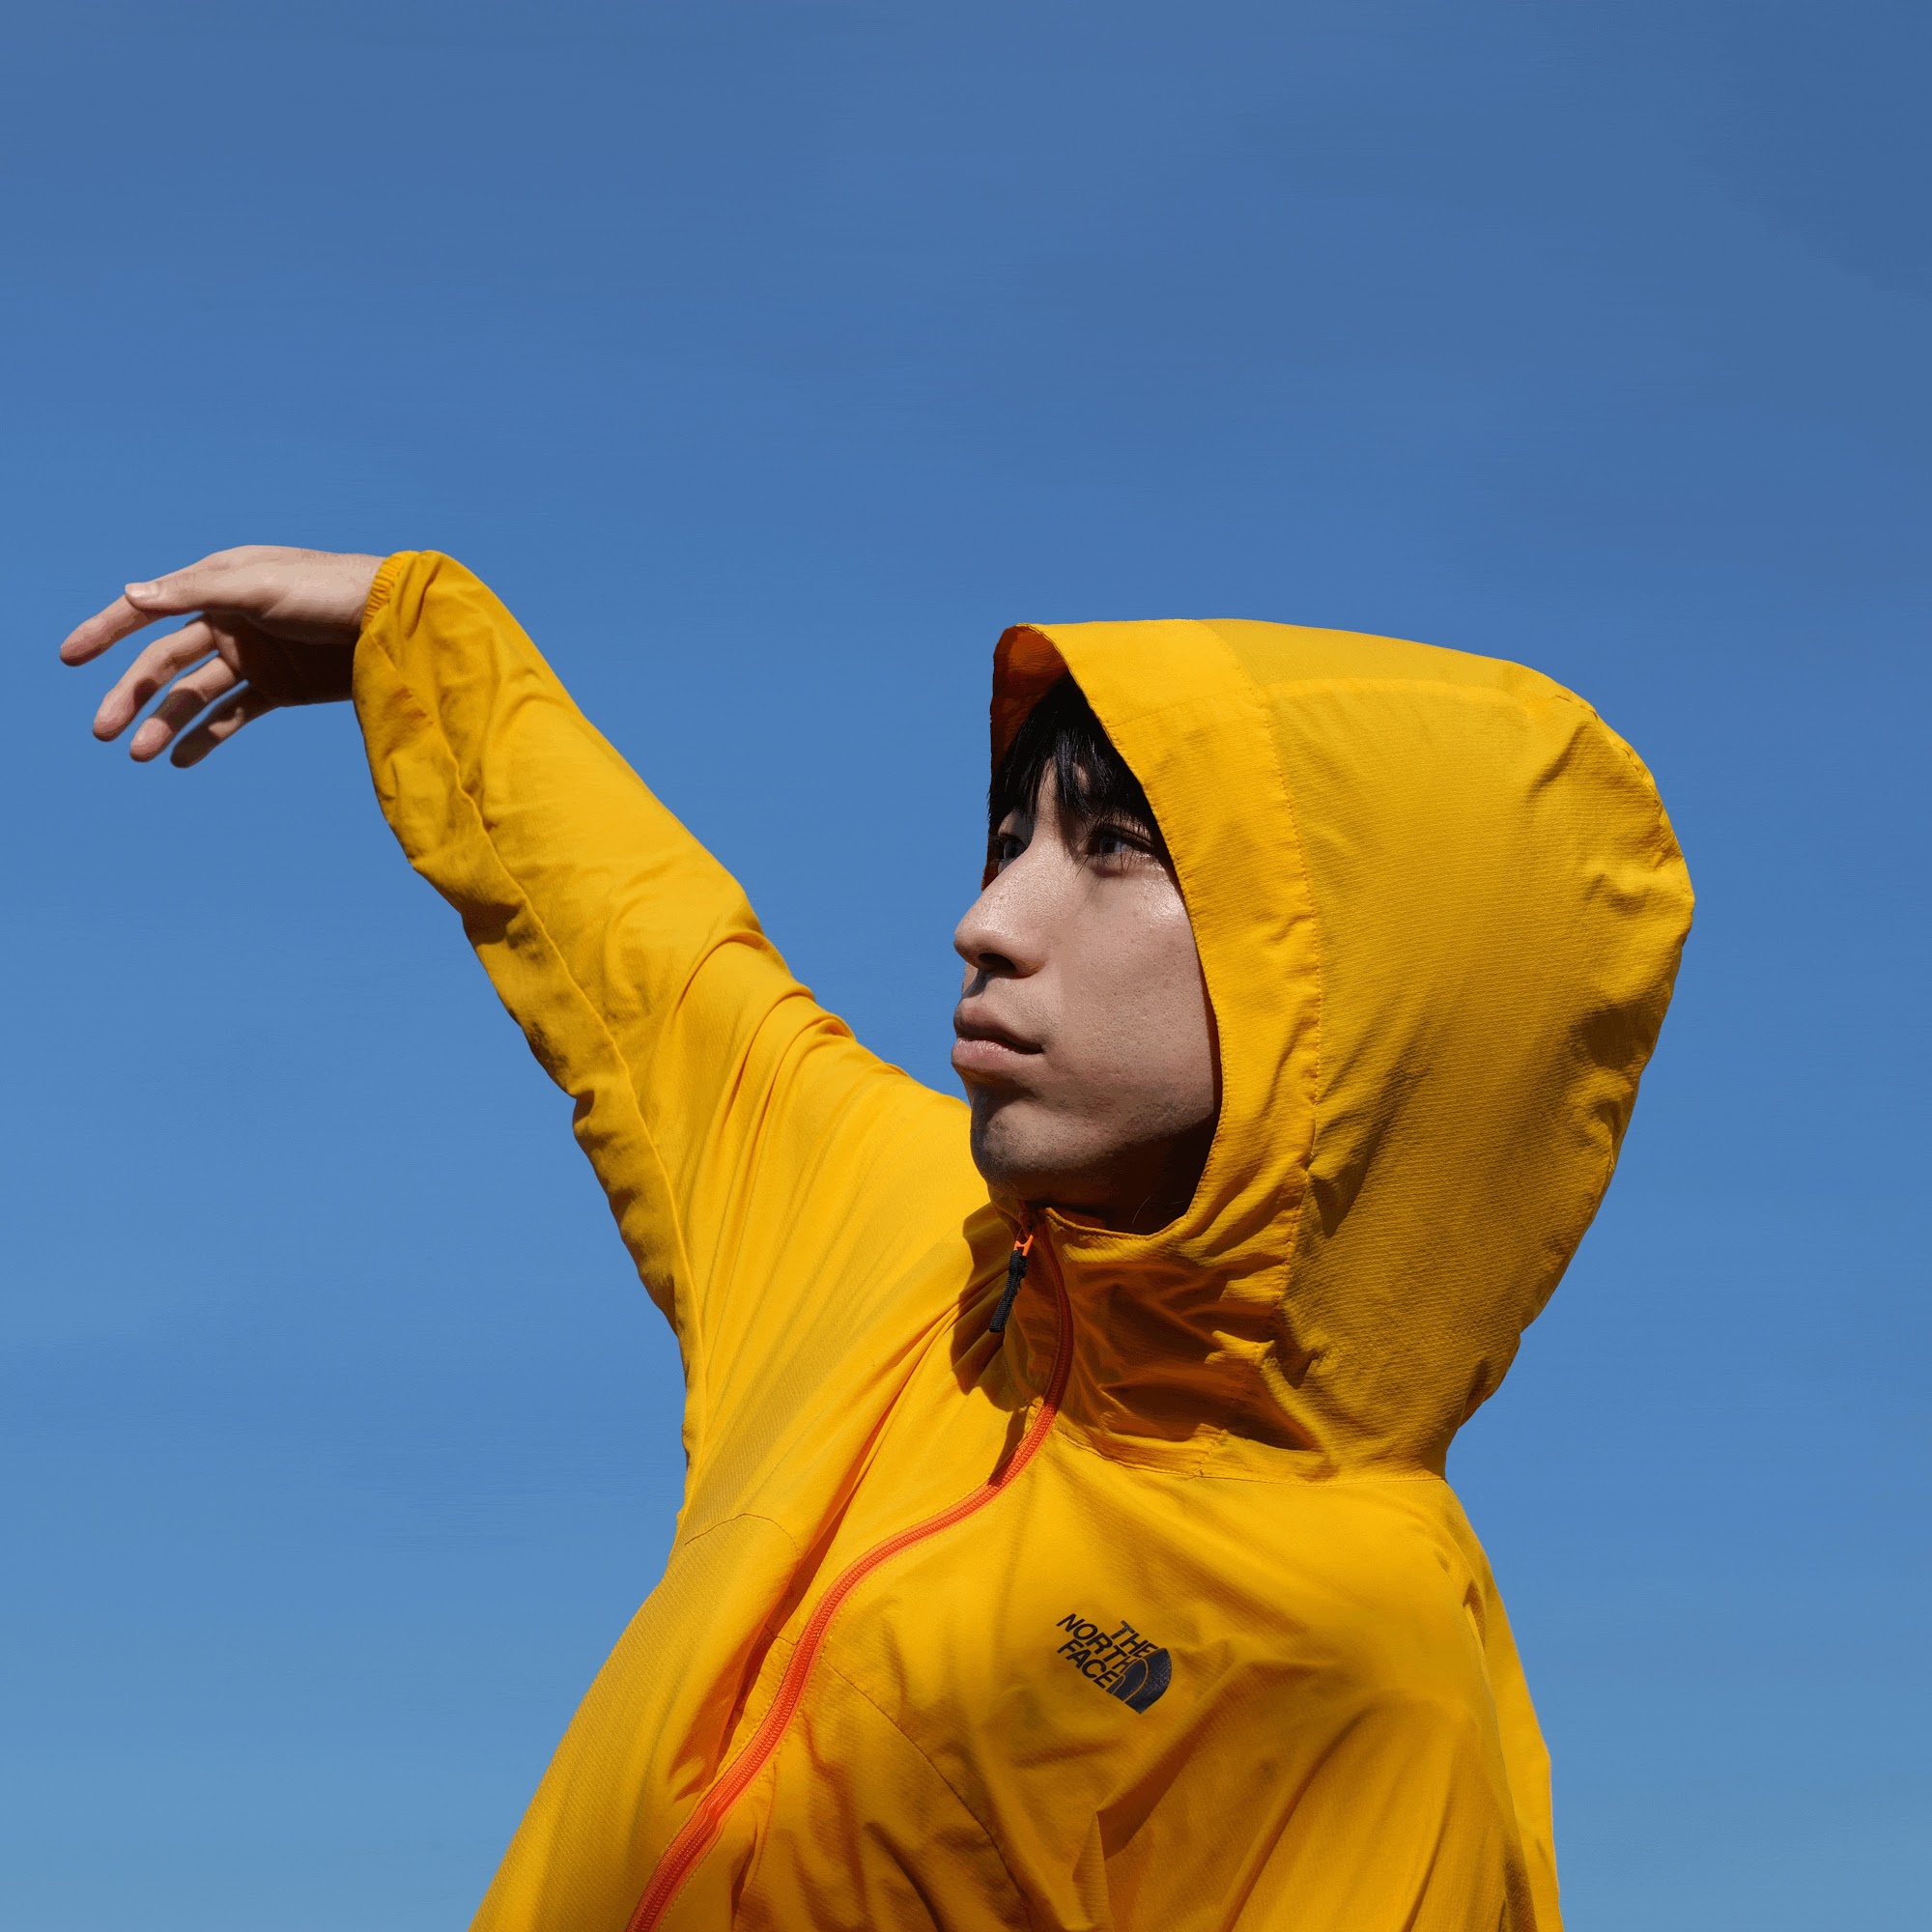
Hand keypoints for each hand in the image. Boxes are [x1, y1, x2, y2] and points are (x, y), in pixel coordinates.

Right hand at [60, 545, 385, 765]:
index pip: (149, 609)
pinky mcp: (280, 687)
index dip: (106, 630)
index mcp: (217, 585)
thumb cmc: (328, 589)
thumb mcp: (260, 586)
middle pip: (165, 662)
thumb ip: (196, 593)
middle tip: (102, 731)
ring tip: (141, 755)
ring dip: (166, 723)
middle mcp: (228, 620)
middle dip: (131, 695)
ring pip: (195, 694)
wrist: (396, 623)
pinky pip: (233, 715)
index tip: (69, 657)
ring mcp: (253, 656)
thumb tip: (133, 594)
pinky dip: (207, 737)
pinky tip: (180, 760)